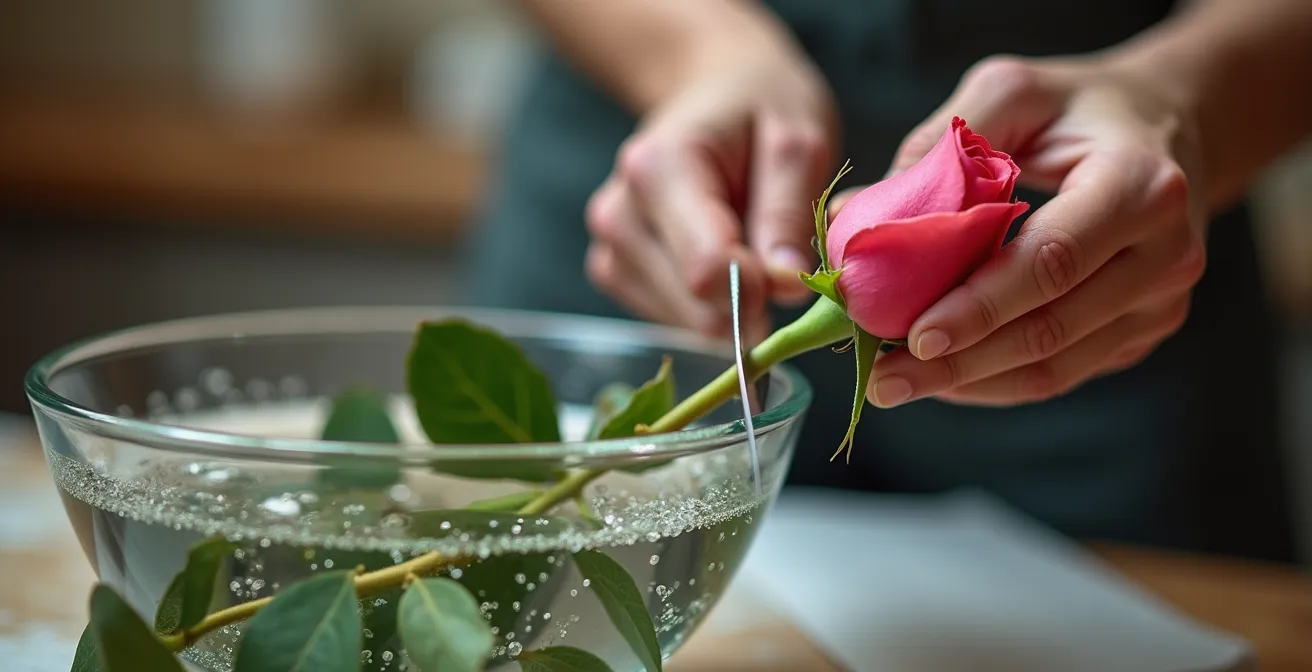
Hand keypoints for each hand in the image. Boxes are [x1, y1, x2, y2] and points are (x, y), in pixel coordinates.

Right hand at [584, 36, 837, 342]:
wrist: (711, 92)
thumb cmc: (758, 109)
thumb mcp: (797, 141)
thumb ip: (790, 214)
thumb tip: (785, 285)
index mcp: (658, 167)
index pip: (705, 269)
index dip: (759, 289)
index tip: (791, 275)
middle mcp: (618, 212)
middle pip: (694, 304)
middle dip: (750, 297)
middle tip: (777, 252)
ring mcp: (608, 245)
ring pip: (685, 320)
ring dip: (731, 301)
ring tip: (744, 240)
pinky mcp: (612, 270)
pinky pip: (672, 318)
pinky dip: (708, 304)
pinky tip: (719, 256)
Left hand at [860, 55, 1206, 406]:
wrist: (1167, 128)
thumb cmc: (1077, 109)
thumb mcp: (1013, 92)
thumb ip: (938, 145)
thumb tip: (851, 217)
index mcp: (1140, 185)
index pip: (1051, 262)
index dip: (981, 307)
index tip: (914, 336)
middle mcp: (1165, 253)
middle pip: (1050, 328)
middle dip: (959, 362)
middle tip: (883, 380)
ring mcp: (1160, 302)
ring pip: (1056, 366)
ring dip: (970, 382)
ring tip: (898, 383)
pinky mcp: (1142, 332)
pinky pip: (1062, 372)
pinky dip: (995, 381)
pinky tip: (942, 376)